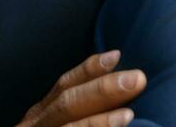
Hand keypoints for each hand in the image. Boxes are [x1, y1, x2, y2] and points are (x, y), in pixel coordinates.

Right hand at [16, 50, 146, 126]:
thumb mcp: (53, 125)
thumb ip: (72, 117)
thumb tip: (119, 106)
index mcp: (38, 119)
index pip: (62, 87)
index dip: (88, 70)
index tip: (116, 56)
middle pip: (66, 104)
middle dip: (102, 90)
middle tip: (137, 78)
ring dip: (98, 123)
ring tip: (128, 114)